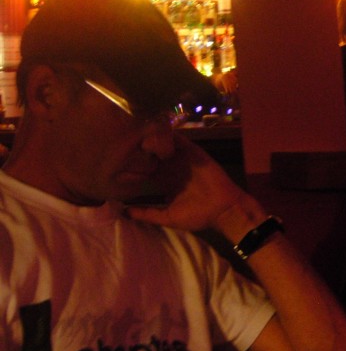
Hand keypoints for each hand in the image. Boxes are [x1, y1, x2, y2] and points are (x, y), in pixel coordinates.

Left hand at [125, 134, 251, 237]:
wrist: (224, 210)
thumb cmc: (198, 215)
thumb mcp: (168, 217)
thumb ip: (147, 213)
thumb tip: (124, 212)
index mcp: (165, 181)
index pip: (145, 170)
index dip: (133, 166)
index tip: (116, 164)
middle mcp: (173, 168)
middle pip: (152, 154)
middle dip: (139, 150)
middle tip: (122, 145)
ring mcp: (183, 159)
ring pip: (164, 144)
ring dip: (152, 140)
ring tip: (137, 137)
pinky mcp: (194, 153)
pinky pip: (180, 140)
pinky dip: (168, 136)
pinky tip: (155, 134)